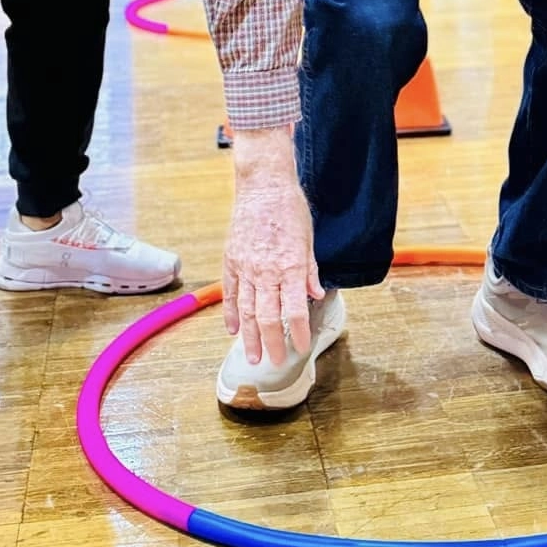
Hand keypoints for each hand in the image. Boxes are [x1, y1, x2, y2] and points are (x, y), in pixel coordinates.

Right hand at [225, 128, 322, 364]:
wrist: (263, 184)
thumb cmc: (290, 208)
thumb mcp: (308, 238)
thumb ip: (310, 270)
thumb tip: (316, 294)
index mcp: (290, 265)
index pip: (295, 309)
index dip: (298, 332)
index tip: (301, 347)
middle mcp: (267, 270)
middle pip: (268, 316)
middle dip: (272, 343)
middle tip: (275, 362)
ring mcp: (246, 266)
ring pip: (246, 310)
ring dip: (250, 336)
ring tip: (252, 356)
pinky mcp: (231, 260)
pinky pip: (230, 293)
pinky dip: (231, 313)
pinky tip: (232, 329)